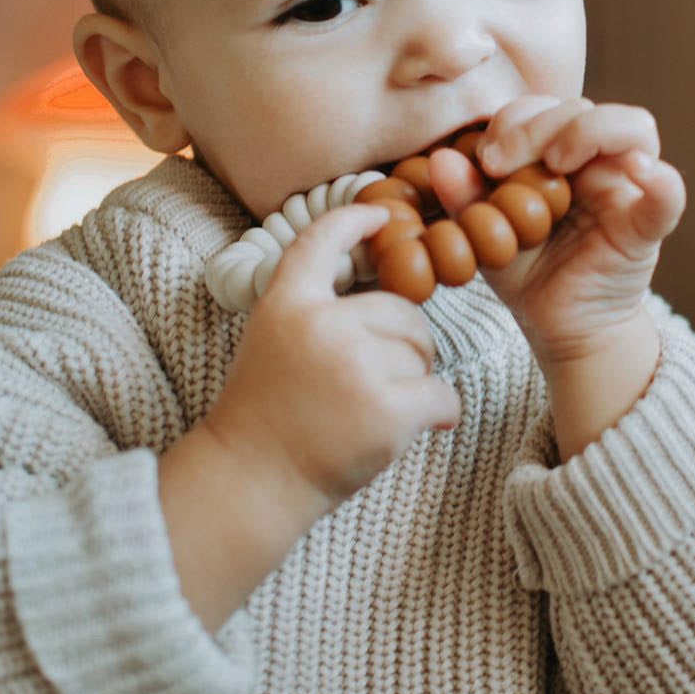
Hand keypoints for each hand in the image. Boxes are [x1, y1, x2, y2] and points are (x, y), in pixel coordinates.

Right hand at [203, 201, 461, 517]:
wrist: (253, 480)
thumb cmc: (266, 414)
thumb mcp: (274, 341)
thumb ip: (317, 311)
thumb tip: (390, 292)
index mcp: (287, 304)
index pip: (321, 240)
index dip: (356, 220)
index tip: (383, 214)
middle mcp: (321, 325)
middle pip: (402, 309)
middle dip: (405, 343)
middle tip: (378, 383)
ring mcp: (355, 366)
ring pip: (422, 354)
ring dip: (415, 382)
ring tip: (377, 411)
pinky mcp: (386, 410)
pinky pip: (441, 394)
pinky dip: (441, 412)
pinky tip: (425, 424)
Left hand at [427, 95, 685, 365]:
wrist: (559, 328)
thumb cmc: (527, 271)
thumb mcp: (487, 233)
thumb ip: (466, 199)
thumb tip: (440, 160)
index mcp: (561, 154)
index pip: (545, 108)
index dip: (514, 120)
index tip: (485, 159)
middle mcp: (599, 162)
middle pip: (584, 109)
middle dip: (538, 126)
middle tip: (501, 163)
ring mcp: (628, 190)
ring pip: (634, 129)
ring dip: (591, 132)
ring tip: (558, 163)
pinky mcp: (646, 228)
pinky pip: (668, 196)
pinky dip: (661, 181)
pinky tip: (641, 172)